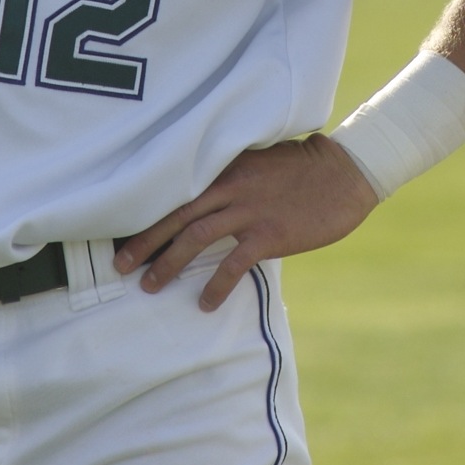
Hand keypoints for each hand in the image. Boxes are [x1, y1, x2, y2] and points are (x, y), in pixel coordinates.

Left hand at [113, 134, 378, 310]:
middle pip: (175, 214)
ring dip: (169, 263)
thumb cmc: (303, 167)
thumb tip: (202, 196)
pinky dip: (215, 285)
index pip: (175, 189)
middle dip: (144, 241)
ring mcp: (249, 210)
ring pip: (195, 237)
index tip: (121, 230)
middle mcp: (230, 186)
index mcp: (225, 166)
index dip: (146, 212)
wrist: (345, 173)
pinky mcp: (270, 233)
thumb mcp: (258, 160)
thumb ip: (229, 175)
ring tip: (149, 286)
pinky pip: (233, 263)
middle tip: (119, 266)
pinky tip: (204, 303)